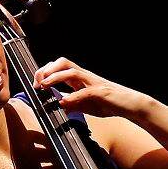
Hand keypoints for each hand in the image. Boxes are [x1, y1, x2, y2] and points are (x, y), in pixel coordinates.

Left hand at [31, 57, 156, 121]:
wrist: (131, 105)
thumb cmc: (110, 104)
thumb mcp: (86, 105)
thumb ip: (72, 104)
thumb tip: (58, 106)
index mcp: (81, 78)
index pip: (59, 67)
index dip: (45, 72)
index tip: (36, 84)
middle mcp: (85, 76)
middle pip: (63, 62)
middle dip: (47, 70)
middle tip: (38, 83)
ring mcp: (93, 82)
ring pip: (71, 71)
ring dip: (55, 77)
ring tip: (44, 86)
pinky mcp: (101, 92)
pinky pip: (84, 92)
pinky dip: (72, 96)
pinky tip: (64, 102)